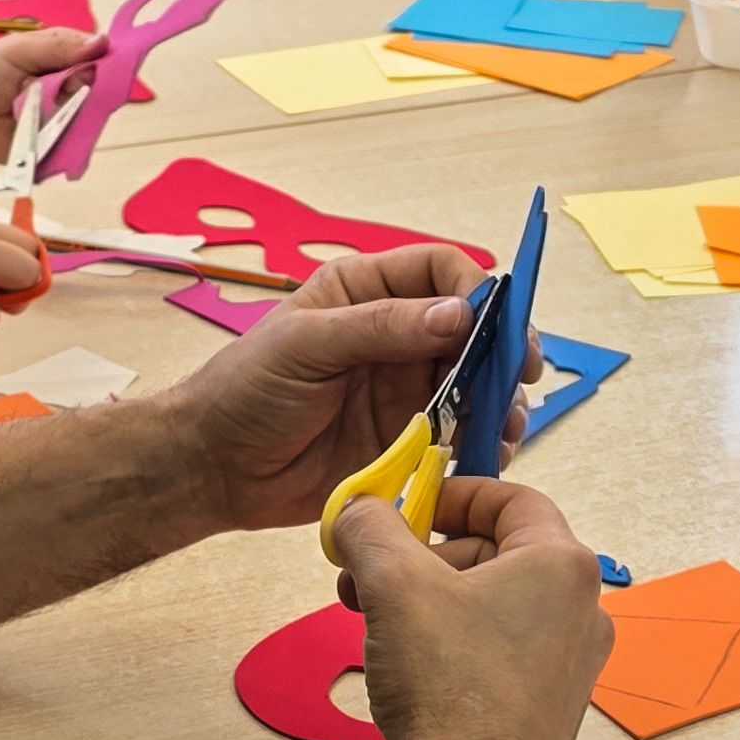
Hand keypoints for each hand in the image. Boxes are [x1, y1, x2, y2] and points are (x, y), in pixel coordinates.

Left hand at [0, 24, 100, 183]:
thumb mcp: (18, 50)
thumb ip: (59, 46)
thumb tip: (103, 41)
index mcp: (62, 60)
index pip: (98, 58)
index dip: (105, 60)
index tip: (107, 62)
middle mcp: (68, 90)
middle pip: (99, 90)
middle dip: (88, 89)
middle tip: (65, 87)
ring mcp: (62, 120)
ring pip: (90, 120)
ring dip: (76, 117)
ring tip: (46, 111)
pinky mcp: (54, 149)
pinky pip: (75, 150)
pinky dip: (72, 147)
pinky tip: (54, 137)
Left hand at [157, 243, 490, 529]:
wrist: (217, 467)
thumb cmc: (244, 390)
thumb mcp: (306, 345)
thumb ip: (381, 326)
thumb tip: (458, 314)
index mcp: (367, 292)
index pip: (440, 271)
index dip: (476, 291)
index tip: (493, 324)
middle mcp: (395, 335)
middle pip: (473, 329)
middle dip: (503, 350)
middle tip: (522, 377)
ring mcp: (404, 387)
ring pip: (476, 383)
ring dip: (499, 400)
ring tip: (507, 424)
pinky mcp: (408, 438)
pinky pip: (460, 433)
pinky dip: (483, 440)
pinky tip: (488, 451)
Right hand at [336, 477, 611, 739]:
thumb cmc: (449, 689)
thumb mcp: (393, 584)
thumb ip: (372, 528)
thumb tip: (360, 510)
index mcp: (563, 567)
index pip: (514, 499)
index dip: (455, 494)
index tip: (410, 506)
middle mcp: (581, 613)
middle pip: (497, 554)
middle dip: (425, 556)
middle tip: (371, 570)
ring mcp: (569, 666)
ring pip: (491, 607)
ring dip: (429, 601)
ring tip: (374, 619)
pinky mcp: (547, 710)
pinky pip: (497, 653)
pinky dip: (450, 644)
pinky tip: (405, 665)